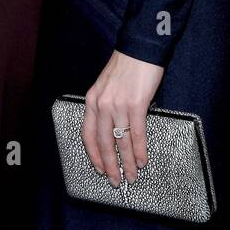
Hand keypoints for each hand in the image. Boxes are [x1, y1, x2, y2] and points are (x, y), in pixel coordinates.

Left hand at [82, 51, 164, 185]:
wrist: (140, 48)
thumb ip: (105, 105)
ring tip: (132, 176)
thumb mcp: (106, 85)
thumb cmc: (125, 66)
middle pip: (103, 143)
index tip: (98, 169)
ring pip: (120, 141)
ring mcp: (118, 105)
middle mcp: (102, 104)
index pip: (88, 134)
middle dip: (110, 165)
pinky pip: (136, 133)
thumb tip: (112, 130)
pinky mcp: (136, 104)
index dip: (93, 155)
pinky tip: (142, 160)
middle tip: (115, 181)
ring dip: (127, 163)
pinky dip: (139, 150)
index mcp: (92, 100)